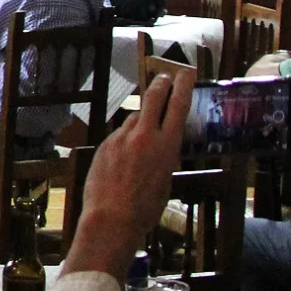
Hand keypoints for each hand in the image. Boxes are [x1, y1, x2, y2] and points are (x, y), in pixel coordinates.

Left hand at [63, 66, 194, 277]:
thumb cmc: (145, 208)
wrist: (111, 218)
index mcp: (166, 145)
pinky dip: (125, 139)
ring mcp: (121, 138)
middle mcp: (144, 135)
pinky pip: (119, 135)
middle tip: (165, 77)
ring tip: (143, 138)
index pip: (178, 105)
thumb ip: (164, 157)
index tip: (186, 72)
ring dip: (142, 120)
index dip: (183, 85)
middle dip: (161, 84)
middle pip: (154, 97)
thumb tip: (161, 146)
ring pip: (135, 118)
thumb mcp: (166, 181)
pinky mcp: (104, 144)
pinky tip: (124, 157)